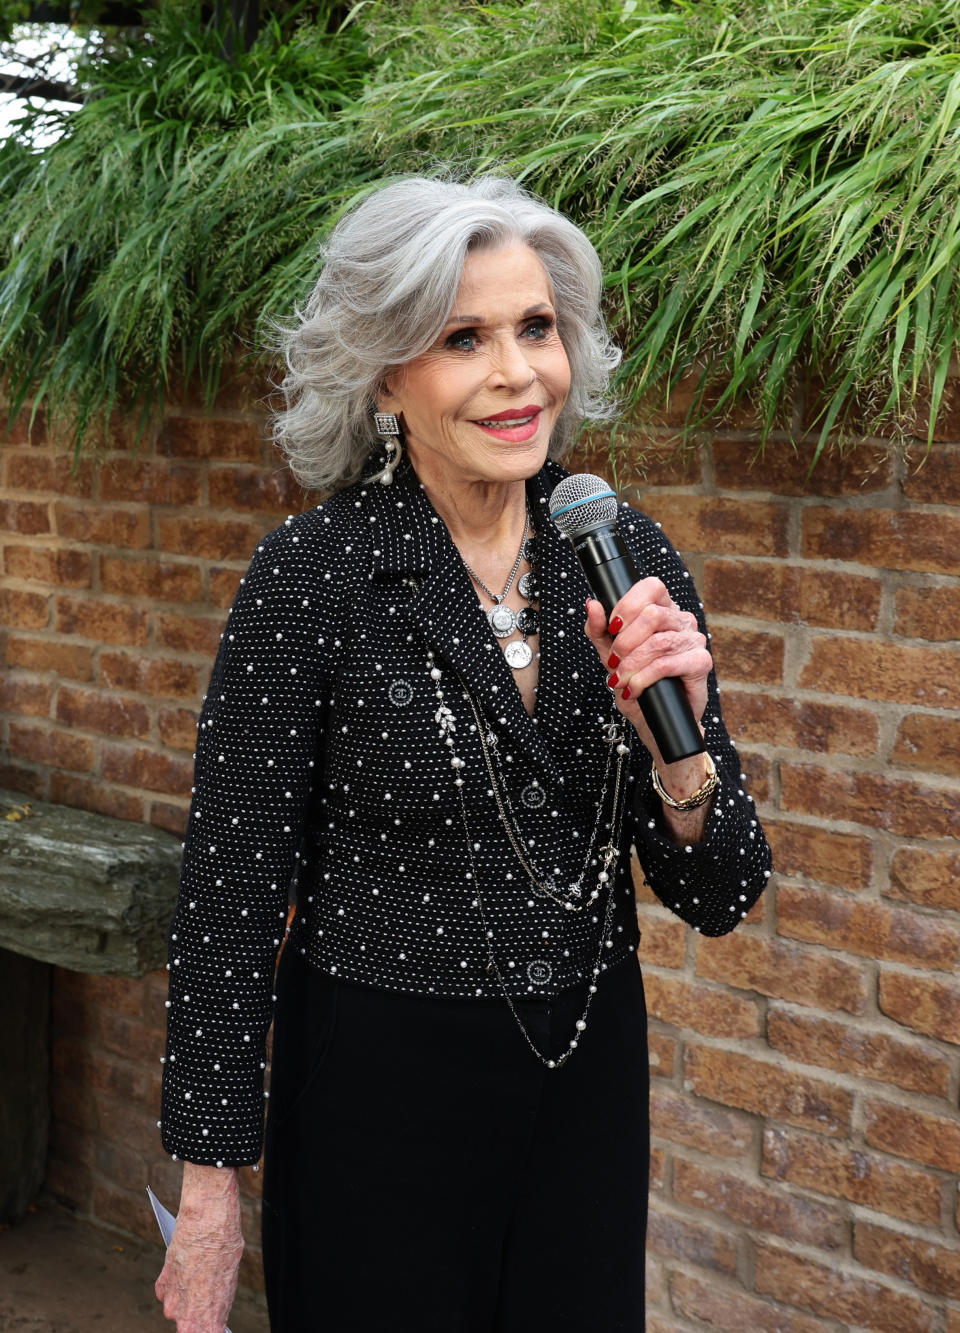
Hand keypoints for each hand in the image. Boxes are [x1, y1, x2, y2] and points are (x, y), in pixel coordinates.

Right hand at [155, 1164, 243, 1332]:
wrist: (206, 1216)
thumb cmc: (224, 1244)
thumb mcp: (230, 1279)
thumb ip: (218, 1302)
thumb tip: (213, 1311)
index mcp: (205, 1320)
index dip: (212, 1329)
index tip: (215, 1324)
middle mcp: (183, 1315)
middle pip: (190, 1327)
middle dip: (199, 1316)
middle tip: (208, 1296)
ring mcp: (170, 1299)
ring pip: (176, 1309)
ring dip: (185, 1299)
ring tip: (199, 1277)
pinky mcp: (161, 1282)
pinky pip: (167, 1293)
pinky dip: (175, 1284)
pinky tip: (186, 1270)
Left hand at [584, 579, 712, 782]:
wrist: (655, 720)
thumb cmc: (636, 683)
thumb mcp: (610, 655)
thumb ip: (599, 630)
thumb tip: (592, 605)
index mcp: (663, 610)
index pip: (651, 586)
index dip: (628, 605)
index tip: (612, 627)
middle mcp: (682, 620)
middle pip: (652, 615)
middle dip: (624, 643)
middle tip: (614, 663)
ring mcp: (694, 640)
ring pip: (658, 642)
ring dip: (631, 665)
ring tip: (620, 681)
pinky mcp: (701, 663)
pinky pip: (667, 664)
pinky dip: (644, 678)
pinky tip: (634, 689)